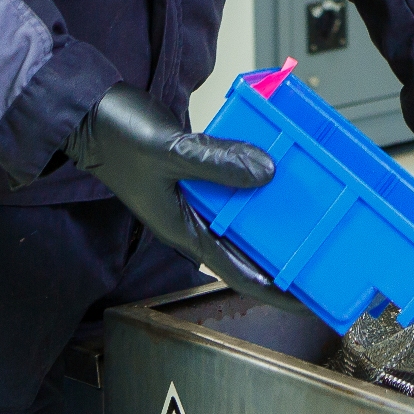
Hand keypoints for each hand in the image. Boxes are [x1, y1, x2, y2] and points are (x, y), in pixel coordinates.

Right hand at [71, 87, 298, 316]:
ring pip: (241, 213)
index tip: (311, 303)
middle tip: (327, 255)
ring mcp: (192, 195)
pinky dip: (255, 175)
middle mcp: (190, 218)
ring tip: (314, 212)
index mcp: (182, 230)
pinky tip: (279, 163)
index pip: (237, 273)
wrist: (86, 111)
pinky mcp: (194, 170)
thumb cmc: (115, 138)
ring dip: (272, 214)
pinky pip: (233, 180)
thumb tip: (269, 173)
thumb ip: (217, 163)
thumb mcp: (170, 152)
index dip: (276, 293)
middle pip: (245, 247)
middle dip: (283, 256)